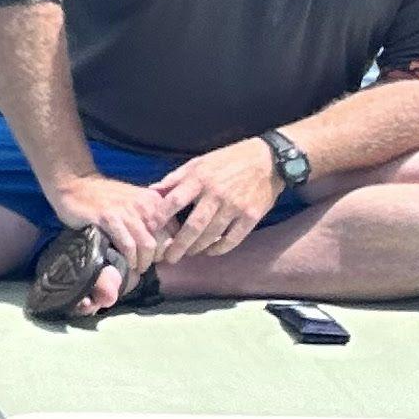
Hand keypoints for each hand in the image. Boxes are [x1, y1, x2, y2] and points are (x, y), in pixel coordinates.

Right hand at [39, 165, 173, 317]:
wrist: (75, 184)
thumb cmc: (105, 198)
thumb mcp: (133, 203)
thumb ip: (148, 219)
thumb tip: (163, 246)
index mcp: (153, 200)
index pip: (174, 232)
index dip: (168, 250)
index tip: (158, 259)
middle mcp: (144, 204)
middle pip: (163, 241)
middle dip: (156, 259)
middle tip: (145, 265)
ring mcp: (126, 211)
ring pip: (147, 245)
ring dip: (143, 262)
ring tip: (136, 268)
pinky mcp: (108, 217)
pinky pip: (127, 244)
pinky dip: (129, 258)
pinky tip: (125, 263)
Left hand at [140, 138, 283, 269]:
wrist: (268, 159)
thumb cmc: (229, 160)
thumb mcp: (200, 162)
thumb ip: (176, 178)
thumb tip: (152, 191)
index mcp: (200, 178)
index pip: (174, 201)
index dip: (160, 217)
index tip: (150, 230)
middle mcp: (216, 193)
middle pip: (193, 226)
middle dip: (178, 245)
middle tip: (168, 258)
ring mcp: (235, 206)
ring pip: (211, 235)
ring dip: (197, 248)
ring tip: (188, 253)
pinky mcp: (251, 216)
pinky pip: (232, 239)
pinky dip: (219, 248)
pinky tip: (210, 251)